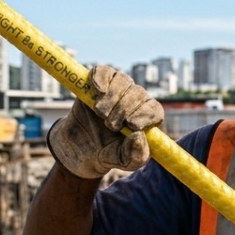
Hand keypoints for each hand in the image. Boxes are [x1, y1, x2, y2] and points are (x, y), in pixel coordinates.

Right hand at [48, 65, 163, 178]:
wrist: (79, 148)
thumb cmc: (108, 154)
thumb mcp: (124, 162)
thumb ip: (135, 155)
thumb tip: (139, 136)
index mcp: (146, 119)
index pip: (154, 109)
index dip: (145, 114)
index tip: (130, 125)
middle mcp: (135, 101)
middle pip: (138, 94)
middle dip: (124, 110)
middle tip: (110, 125)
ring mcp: (118, 89)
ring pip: (123, 81)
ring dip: (112, 98)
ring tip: (101, 114)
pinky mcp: (99, 82)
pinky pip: (104, 71)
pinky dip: (101, 78)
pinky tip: (98, 90)